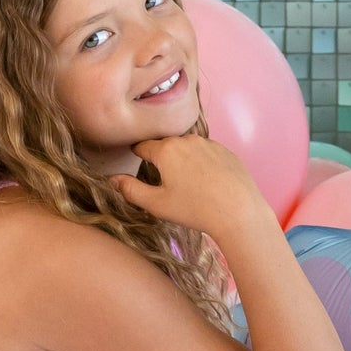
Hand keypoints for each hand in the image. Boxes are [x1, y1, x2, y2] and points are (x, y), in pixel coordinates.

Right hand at [117, 134, 271, 248]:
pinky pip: (206, 153)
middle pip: (166, 146)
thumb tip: (112, 179)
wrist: (238, 211)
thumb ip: (130, 190)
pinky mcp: (226, 151)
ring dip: (182, 160)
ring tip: (186, 184)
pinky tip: (206, 183)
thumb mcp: (156, 204)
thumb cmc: (194, 209)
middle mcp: (187, 139)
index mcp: (166, 149)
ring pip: (187, 149)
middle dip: (161, 159)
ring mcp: (209, 143)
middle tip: (163, 181)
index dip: (137, 155)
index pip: (143, 146)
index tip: (136, 164)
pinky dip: (201, 163)